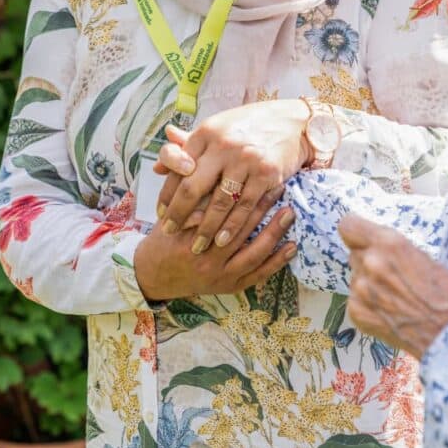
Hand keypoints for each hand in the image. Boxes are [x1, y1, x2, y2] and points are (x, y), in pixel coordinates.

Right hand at [134, 185, 295, 299]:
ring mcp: (220, 276)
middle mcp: (206, 259)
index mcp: (190, 237)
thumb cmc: (166, 236)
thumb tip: (192, 160)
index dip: (241, 193)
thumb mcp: (168, 211)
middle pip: (240, 231)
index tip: (257, 175)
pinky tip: (292, 246)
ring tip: (290, 213)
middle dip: (262, 208)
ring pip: (253, 254)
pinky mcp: (231, 287)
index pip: (221, 212)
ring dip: (274, 233)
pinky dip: (276, 261)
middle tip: (280, 187)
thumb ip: (182, 189)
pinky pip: (258, 275)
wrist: (155, 274)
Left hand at [154, 100, 310, 254]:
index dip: (167, 193)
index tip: (161, 213)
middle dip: (178, 214)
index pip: (177, 166)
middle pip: (192, 187)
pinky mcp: (266, 173)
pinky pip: (245, 206)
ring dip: (206, 228)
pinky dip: (233, 226)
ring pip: (219, 202)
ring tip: (196, 245)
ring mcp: (246, 159)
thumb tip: (157, 167)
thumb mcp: (216, 129)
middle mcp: (223, 144)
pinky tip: (222, 239)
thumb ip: (187, 147)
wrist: (293, 122)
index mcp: (207, 131)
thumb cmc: (249, 126)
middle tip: (170, 232)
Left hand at [339, 213, 447, 359]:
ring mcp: (361, 288)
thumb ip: (393, 248)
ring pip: (355, 277)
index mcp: (389, 242)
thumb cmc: (446, 295)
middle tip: (391, 276)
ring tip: (394, 297)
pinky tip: (389, 312)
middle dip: (368, 261)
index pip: (348, 225)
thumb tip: (374, 245)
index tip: (361, 238)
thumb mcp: (423, 256)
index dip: (355, 232)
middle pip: (354, 253)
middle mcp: (371, 262)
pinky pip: (354, 300)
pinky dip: (368, 305)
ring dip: (368, 283)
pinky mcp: (356, 311)